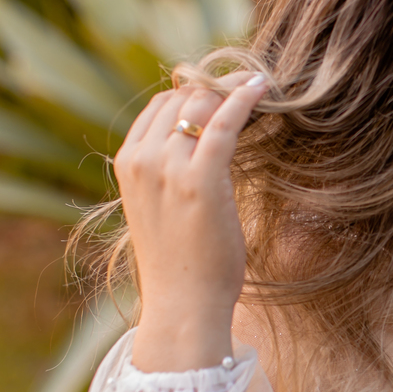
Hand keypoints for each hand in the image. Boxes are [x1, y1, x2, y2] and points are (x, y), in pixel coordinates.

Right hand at [113, 73, 267, 370]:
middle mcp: (142, 159)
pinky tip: (264, 87)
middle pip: (181, 98)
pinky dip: (244, 98)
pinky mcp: (199, 179)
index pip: (160, 106)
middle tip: (251, 84)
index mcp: (128, 163)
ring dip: (234, 87)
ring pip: (201, 103)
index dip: (195, 93)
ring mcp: (167, 167)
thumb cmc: (182, 264)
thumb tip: (203, 146)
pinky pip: (223, 122)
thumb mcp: (163, 208)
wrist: (183, 306)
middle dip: (216, 85)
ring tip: (262, 86)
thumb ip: (171, 173)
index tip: (226, 92)